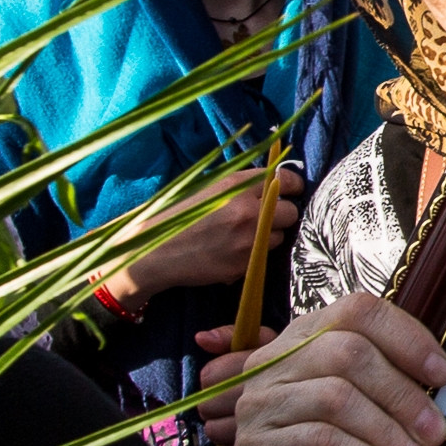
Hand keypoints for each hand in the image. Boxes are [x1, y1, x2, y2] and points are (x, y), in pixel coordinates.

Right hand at [117, 155, 303, 302]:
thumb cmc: (176, 215)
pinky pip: (262, 256)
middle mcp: (247, 211)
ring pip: (279, 237)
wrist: (154, 251)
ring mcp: (248, 241)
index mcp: (235, 185)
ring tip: (243, 235)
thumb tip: (270, 180)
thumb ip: (239, 184)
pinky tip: (232, 250)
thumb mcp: (206, 187)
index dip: (291, 185)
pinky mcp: (245, 265)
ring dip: (269, 235)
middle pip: (290, 211)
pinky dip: (254, 253)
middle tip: (267, 215)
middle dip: (282, 213)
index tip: (291, 189)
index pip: (283, 180)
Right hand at [204, 297, 445, 445]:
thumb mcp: (385, 404)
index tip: (442, 374)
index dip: (405, 337)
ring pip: (334, 399)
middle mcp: (274, 363)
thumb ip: (399, 373)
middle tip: (435, 432)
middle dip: (401, 394)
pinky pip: (317, 443)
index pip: (357, 311)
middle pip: (347, 353)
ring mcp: (258, 406)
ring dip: (388, 434)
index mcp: (307, 335)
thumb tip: (441, 368)